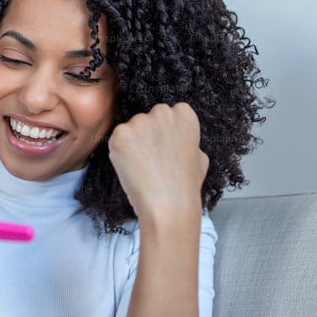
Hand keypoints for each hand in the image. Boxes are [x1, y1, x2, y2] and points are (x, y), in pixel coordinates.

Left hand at [107, 102, 208, 225]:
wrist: (169, 205)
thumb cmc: (185, 186)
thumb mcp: (200, 158)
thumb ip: (188, 141)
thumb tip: (180, 140)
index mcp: (183, 113)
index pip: (168, 114)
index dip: (164, 134)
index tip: (166, 149)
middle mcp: (162, 112)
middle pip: (147, 119)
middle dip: (147, 135)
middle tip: (152, 160)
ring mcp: (139, 121)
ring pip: (130, 130)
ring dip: (132, 145)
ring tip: (143, 168)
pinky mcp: (120, 134)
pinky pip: (116, 141)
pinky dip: (120, 154)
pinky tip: (132, 169)